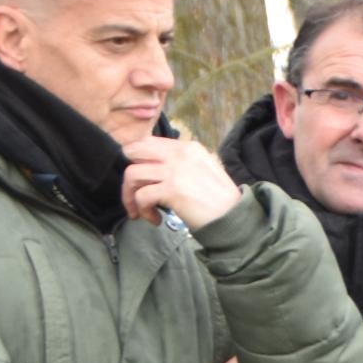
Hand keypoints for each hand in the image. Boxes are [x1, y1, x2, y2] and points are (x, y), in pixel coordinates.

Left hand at [121, 134, 244, 227]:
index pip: (148, 142)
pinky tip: (155, 219)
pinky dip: (143, 210)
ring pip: (132, 174)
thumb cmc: (218, 199)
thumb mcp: (202, 169)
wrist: (233, 217)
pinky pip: (141, 196)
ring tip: (140, 210)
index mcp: (188, 147)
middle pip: (134, 151)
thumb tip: (151, 168)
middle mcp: (180, 154)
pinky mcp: (171, 189)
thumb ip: (180, 163)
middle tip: (133, 192)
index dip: (138, 160)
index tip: (141, 179)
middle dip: (129, 174)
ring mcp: (175, 170)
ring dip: (130, 196)